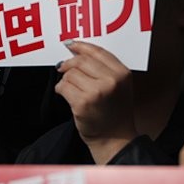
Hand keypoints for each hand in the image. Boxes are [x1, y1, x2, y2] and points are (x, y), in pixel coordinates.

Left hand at [55, 41, 136, 164]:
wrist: (114, 139)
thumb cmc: (115, 112)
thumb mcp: (120, 85)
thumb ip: (105, 67)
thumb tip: (77, 51)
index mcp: (122, 73)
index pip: (98, 52)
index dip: (81, 46)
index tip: (71, 45)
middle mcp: (111, 81)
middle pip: (81, 61)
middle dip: (69, 63)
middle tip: (63, 67)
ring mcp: (96, 92)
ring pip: (70, 73)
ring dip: (65, 79)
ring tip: (71, 88)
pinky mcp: (82, 104)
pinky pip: (63, 87)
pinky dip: (60, 89)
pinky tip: (67, 95)